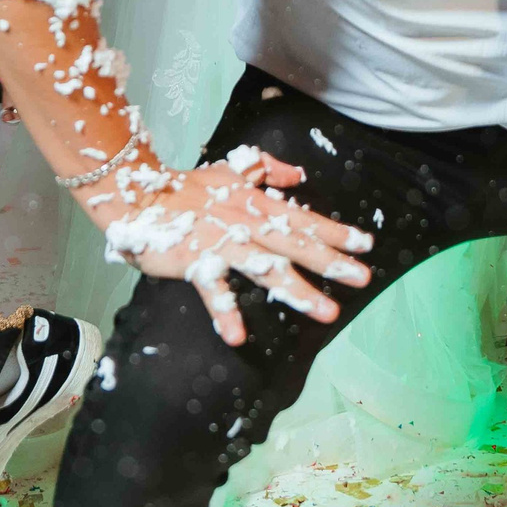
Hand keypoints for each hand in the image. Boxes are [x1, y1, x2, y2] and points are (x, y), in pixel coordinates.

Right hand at [95, 151, 371, 346]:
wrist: (139, 193)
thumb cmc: (186, 186)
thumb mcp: (231, 170)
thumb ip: (265, 169)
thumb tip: (297, 174)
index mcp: (256, 203)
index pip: (303, 219)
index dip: (335, 232)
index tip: (367, 246)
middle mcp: (246, 223)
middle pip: (295, 244)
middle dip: (331, 262)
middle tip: (363, 279)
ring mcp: (221, 243)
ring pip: (266, 268)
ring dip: (296, 290)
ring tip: (325, 311)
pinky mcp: (195, 261)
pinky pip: (212, 289)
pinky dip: (223, 312)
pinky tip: (238, 336)